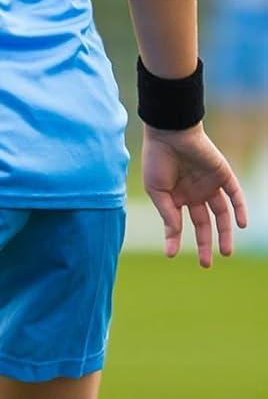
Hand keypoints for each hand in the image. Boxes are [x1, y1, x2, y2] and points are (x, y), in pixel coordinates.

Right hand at [141, 125, 247, 266]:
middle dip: (206, 244)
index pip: (179, 224)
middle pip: (205, 224)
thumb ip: (168, 213)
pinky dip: (240, 209)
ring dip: (225, 233)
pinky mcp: (223, 175)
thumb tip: (174, 236)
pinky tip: (241, 225)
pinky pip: (235, 195)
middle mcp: (195, 194)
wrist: (170, 134)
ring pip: (222, 214)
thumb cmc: (157, 160)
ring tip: (226, 252)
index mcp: (177, 198)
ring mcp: (210, 185)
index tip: (171, 255)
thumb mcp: (157, 191)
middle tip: (207, 264)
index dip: (174, 239)